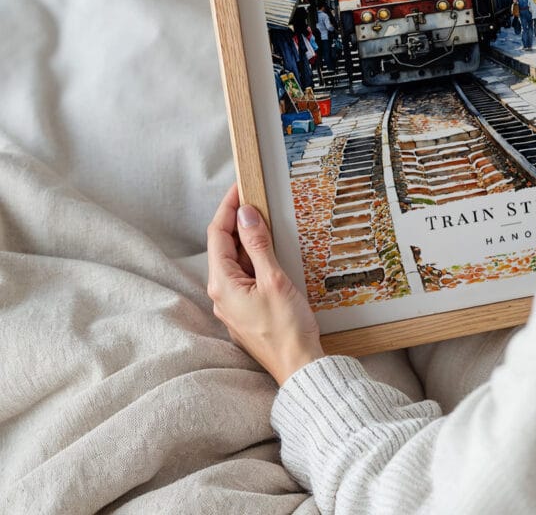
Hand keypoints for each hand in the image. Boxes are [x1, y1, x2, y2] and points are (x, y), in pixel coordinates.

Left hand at [207, 183, 323, 384]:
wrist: (298, 367)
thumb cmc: (287, 328)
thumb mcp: (274, 279)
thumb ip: (258, 245)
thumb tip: (246, 214)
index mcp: (223, 284)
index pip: (218, 234)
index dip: (228, 207)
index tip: (241, 187)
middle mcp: (222, 294)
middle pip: (223, 247)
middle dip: (237, 220)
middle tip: (256, 197)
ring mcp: (233, 304)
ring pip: (235, 261)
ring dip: (247, 238)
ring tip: (265, 218)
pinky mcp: (247, 310)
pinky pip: (245, 275)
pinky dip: (255, 257)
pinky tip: (270, 250)